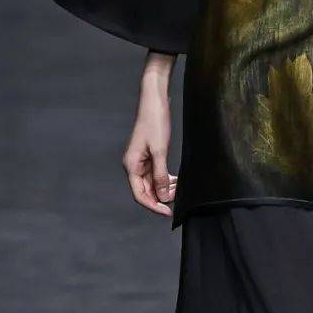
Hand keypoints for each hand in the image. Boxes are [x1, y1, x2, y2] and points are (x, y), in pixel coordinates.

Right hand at [122, 55, 175, 215]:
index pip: (140, 195)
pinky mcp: (149, 155)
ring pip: (153, 183)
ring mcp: (141, 160)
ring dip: (165, 189)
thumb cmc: (155, 121)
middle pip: (146, 191)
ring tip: (181, 189)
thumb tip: (162, 196)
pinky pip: (156, 174)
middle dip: (162, 197)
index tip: (169, 212)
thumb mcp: (160, 150)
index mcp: (131, 165)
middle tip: (179, 199)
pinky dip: (166, 179)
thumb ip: (160, 175)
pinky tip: (177, 181)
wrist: (155, 99)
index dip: (154, 206)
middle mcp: (133, 165)